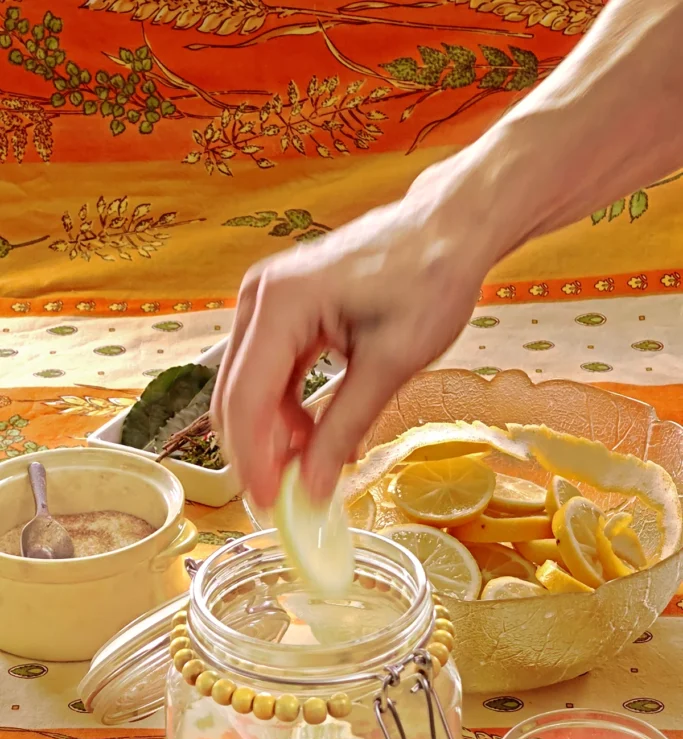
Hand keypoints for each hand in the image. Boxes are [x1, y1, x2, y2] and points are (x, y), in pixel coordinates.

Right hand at [211, 170, 494, 508]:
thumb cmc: (428, 279)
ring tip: (316, 466)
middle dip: (259, 452)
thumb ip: (344, 427)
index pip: (246, 399)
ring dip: (275, 434)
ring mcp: (267, 302)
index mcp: (281, 303)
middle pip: (236, 396)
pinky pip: (270, 373)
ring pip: (250, 389)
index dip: (254, 460)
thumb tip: (314, 487)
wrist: (447, 230)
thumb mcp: (391, 364)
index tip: (272, 505)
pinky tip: (318, 435)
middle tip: (290, 498)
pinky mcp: (283, 312)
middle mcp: (260, 298)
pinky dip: (288, 410)